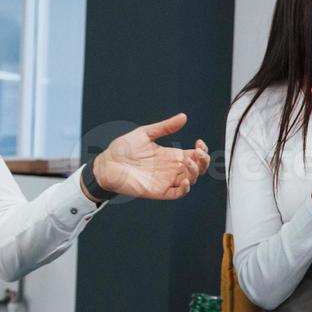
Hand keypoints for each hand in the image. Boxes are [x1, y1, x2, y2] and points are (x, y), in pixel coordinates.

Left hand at [91, 113, 207, 201]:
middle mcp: (172, 168)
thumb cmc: (123, 149)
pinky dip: (185, 189)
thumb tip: (183, 117)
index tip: (199, 143)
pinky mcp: (159, 191)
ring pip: (191, 180)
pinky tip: (185, 179)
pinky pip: (177, 193)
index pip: (195, 155)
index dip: (202, 151)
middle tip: (198, 152)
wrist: (107, 163)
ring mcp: (166, 180)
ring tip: (188, 161)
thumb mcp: (146, 133)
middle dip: (203, 161)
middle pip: (197, 168)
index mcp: (171, 155)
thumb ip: (165, 127)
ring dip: (195, 172)